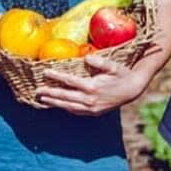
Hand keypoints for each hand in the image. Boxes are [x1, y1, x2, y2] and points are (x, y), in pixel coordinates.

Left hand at [34, 54, 149, 115]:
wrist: (132, 90)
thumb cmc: (121, 74)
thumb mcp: (113, 65)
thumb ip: (100, 61)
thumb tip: (86, 58)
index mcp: (93, 87)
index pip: (69, 81)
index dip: (56, 76)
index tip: (45, 72)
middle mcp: (90, 100)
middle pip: (65, 96)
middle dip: (50, 93)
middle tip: (37, 90)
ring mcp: (92, 108)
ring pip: (68, 106)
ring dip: (54, 103)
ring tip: (42, 99)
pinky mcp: (94, 113)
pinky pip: (76, 111)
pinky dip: (65, 108)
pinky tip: (58, 105)